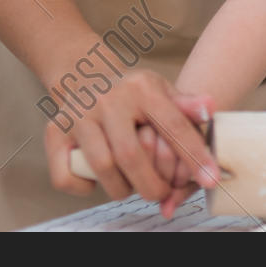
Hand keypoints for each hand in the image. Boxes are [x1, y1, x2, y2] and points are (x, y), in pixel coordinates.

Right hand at [42, 66, 217, 214]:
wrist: (82, 72)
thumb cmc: (130, 91)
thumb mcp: (160, 89)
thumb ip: (185, 104)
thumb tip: (210, 108)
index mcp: (141, 88)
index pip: (172, 125)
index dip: (194, 155)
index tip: (211, 179)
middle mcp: (108, 100)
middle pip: (131, 155)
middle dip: (151, 184)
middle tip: (159, 194)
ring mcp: (79, 115)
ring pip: (101, 167)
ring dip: (121, 188)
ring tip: (131, 187)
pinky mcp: (55, 132)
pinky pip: (66, 175)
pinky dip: (83, 188)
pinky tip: (98, 182)